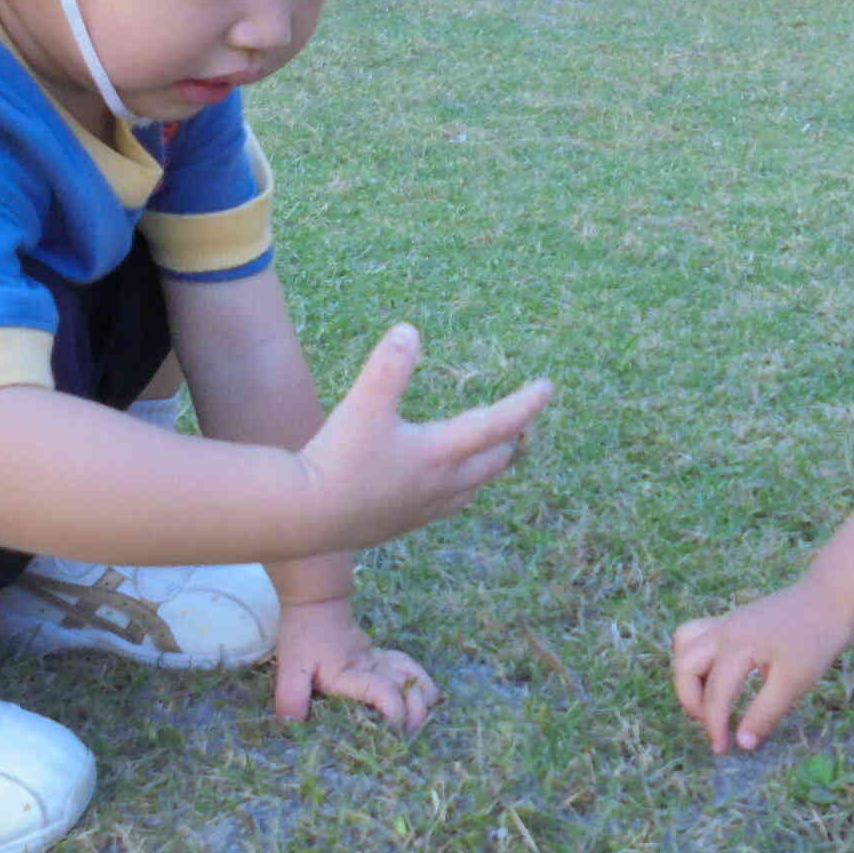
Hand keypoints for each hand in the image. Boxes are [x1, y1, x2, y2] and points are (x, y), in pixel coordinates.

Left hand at [273, 597, 439, 732]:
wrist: (317, 603)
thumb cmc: (303, 635)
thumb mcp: (291, 667)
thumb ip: (290, 696)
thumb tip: (291, 725)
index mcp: (352, 675)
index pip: (386, 694)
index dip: (395, 713)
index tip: (392, 730)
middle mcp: (374, 668)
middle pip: (411, 690)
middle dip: (416, 714)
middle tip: (406, 735)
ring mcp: (383, 661)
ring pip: (418, 678)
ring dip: (424, 700)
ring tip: (419, 720)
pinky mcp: (384, 657)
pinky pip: (413, 669)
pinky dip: (422, 684)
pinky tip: (421, 698)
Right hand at [298, 324, 550, 552]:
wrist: (305, 516)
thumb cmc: (337, 458)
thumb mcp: (363, 405)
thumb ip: (388, 366)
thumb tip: (409, 330)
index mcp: (440, 452)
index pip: (498, 425)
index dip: (526, 404)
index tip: (548, 388)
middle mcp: (442, 484)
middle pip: (495, 461)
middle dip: (513, 438)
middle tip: (523, 420)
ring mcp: (425, 508)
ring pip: (474, 486)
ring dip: (490, 465)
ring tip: (495, 450)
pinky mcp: (404, 523)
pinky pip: (449, 505)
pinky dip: (461, 487)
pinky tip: (447, 484)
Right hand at [671, 581, 853, 756]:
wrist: (829, 600)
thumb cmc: (815, 641)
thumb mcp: (795, 682)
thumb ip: (765, 713)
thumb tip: (743, 743)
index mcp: (737, 646)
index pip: (716, 694)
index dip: (716, 726)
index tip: (723, 749)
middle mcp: (723, 631)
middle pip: (685, 667)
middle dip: (692, 702)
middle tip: (714, 724)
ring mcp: (724, 622)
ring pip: (684, 646)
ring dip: (688, 677)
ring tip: (709, 699)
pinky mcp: (730, 621)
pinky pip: (696, 635)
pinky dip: (696, 657)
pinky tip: (717, 675)